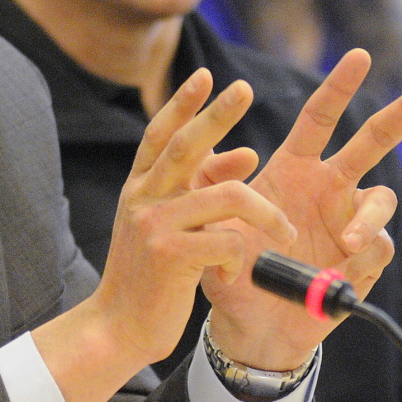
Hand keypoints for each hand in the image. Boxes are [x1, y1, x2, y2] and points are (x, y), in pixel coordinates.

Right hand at [32, 66, 295, 401]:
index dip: (182, 104)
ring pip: (226, 195)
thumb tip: (245, 153)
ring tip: (284, 232)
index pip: (161, 134)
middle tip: (245, 88)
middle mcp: (142, 197)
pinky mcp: (169, 254)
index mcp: (139, 188)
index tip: (205, 75)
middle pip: (185, 145)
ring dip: (265, 211)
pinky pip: (226, 240)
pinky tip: (233, 274)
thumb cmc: (150, 276)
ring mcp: (153, 224)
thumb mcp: (168, 226)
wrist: (118, 327)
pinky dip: (240, 257)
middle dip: (217, 114)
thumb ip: (200, 189)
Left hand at [204, 48, 401, 370]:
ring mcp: (349, 224)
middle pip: (374, 142)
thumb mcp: (211, 222)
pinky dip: (363, 255)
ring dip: (367, 217)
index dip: (338, 87)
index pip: (319, 119)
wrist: (248, 325)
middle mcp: (328, 189)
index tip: (359, 54)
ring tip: (347, 239)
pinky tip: (339, 269)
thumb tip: (217, 158)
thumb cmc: (228, 266)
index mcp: (293, 169)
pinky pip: (378, 248)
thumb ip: (210, 188)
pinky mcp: (362, 263)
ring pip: (382, 201)